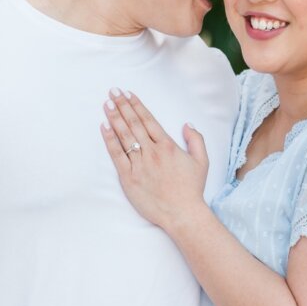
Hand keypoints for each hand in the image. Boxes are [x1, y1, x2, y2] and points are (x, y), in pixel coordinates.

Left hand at [100, 88, 208, 231]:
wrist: (182, 214)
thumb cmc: (191, 189)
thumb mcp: (202, 161)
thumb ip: (196, 140)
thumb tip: (187, 124)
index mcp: (168, 146)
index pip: (148, 120)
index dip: (136, 105)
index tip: (127, 93)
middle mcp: (152, 152)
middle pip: (134, 124)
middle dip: (122, 105)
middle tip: (113, 91)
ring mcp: (139, 164)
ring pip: (124, 136)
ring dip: (114, 118)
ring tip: (106, 103)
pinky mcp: (129, 178)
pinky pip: (117, 154)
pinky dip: (109, 140)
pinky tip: (104, 127)